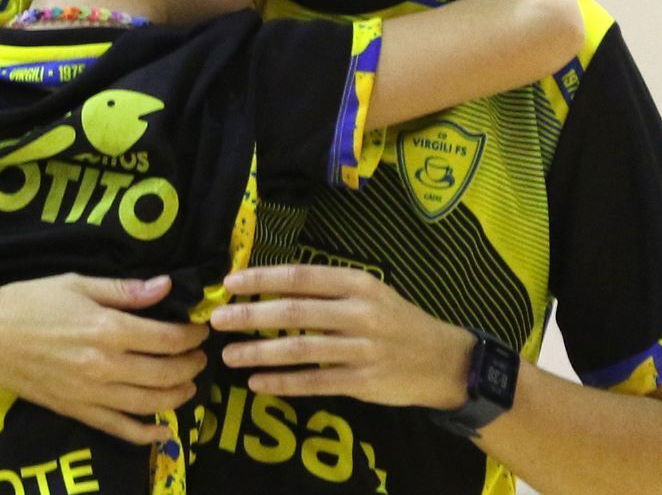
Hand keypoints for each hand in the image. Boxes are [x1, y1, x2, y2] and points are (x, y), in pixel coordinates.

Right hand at [0, 273, 208, 444]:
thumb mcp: (79, 284)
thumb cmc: (30, 301)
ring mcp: (92, 394)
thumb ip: (125, 290)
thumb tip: (166, 286)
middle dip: (191, 364)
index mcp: (108, 329)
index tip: (200, 328)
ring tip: (188, 383)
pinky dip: (147, 433)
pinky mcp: (78, 411)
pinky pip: (120, 429)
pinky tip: (164, 430)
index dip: (192, 335)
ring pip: (151, 403)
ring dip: (178, 395)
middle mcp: (106, 366)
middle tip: (199, 355)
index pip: (168, 338)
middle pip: (166, 373)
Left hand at [209, 264, 473, 408]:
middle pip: (295, 313)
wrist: (444, 361)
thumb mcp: (370, 293)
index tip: (230, 282)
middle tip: (217, 320)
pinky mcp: (363, 382)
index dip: (262, 278)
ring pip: (301, 350)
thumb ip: (328, 290)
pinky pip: (315, 383)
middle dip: (251, 315)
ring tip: (228, 355)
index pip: (301, 277)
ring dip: (259, 353)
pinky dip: (283, 384)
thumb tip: (271, 285)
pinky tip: (257, 384)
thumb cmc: (398, 321)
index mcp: (359, 284)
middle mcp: (360, 314)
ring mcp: (362, 350)